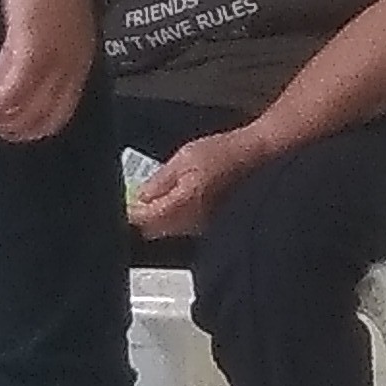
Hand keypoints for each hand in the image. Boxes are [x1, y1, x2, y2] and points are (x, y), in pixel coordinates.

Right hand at [0, 0, 96, 144]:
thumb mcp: (33, 25)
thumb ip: (19, 56)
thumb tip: (2, 84)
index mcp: (78, 63)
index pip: (58, 114)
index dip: (28, 127)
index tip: (2, 123)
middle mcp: (71, 68)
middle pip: (44, 121)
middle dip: (11, 131)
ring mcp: (55, 61)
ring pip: (26, 113)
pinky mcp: (35, 50)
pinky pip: (12, 95)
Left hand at [127, 129, 260, 241]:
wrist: (257, 159)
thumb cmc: (226, 154)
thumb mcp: (185, 157)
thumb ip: (160, 180)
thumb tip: (140, 196)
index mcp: (184, 204)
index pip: (144, 219)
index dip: (132, 209)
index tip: (127, 198)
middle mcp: (193, 222)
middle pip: (153, 229)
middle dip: (144, 214)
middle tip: (142, 194)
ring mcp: (201, 228)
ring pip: (167, 231)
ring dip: (158, 216)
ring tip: (162, 193)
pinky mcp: (209, 227)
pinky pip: (182, 228)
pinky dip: (174, 217)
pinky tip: (179, 199)